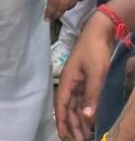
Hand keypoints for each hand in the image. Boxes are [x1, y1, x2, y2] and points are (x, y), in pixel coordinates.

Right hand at [56, 12, 115, 140]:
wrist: (100, 30)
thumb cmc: (95, 50)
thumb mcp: (96, 74)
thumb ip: (91, 96)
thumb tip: (87, 118)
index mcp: (68, 79)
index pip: (62, 104)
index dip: (62, 120)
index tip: (63, 136)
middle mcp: (71, 81)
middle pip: (69, 107)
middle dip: (73, 124)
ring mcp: (78, 80)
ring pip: (76, 104)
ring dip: (80, 119)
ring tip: (86, 135)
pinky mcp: (86, 78)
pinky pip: (83, 99)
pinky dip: (85, 110)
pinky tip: (90, 119)